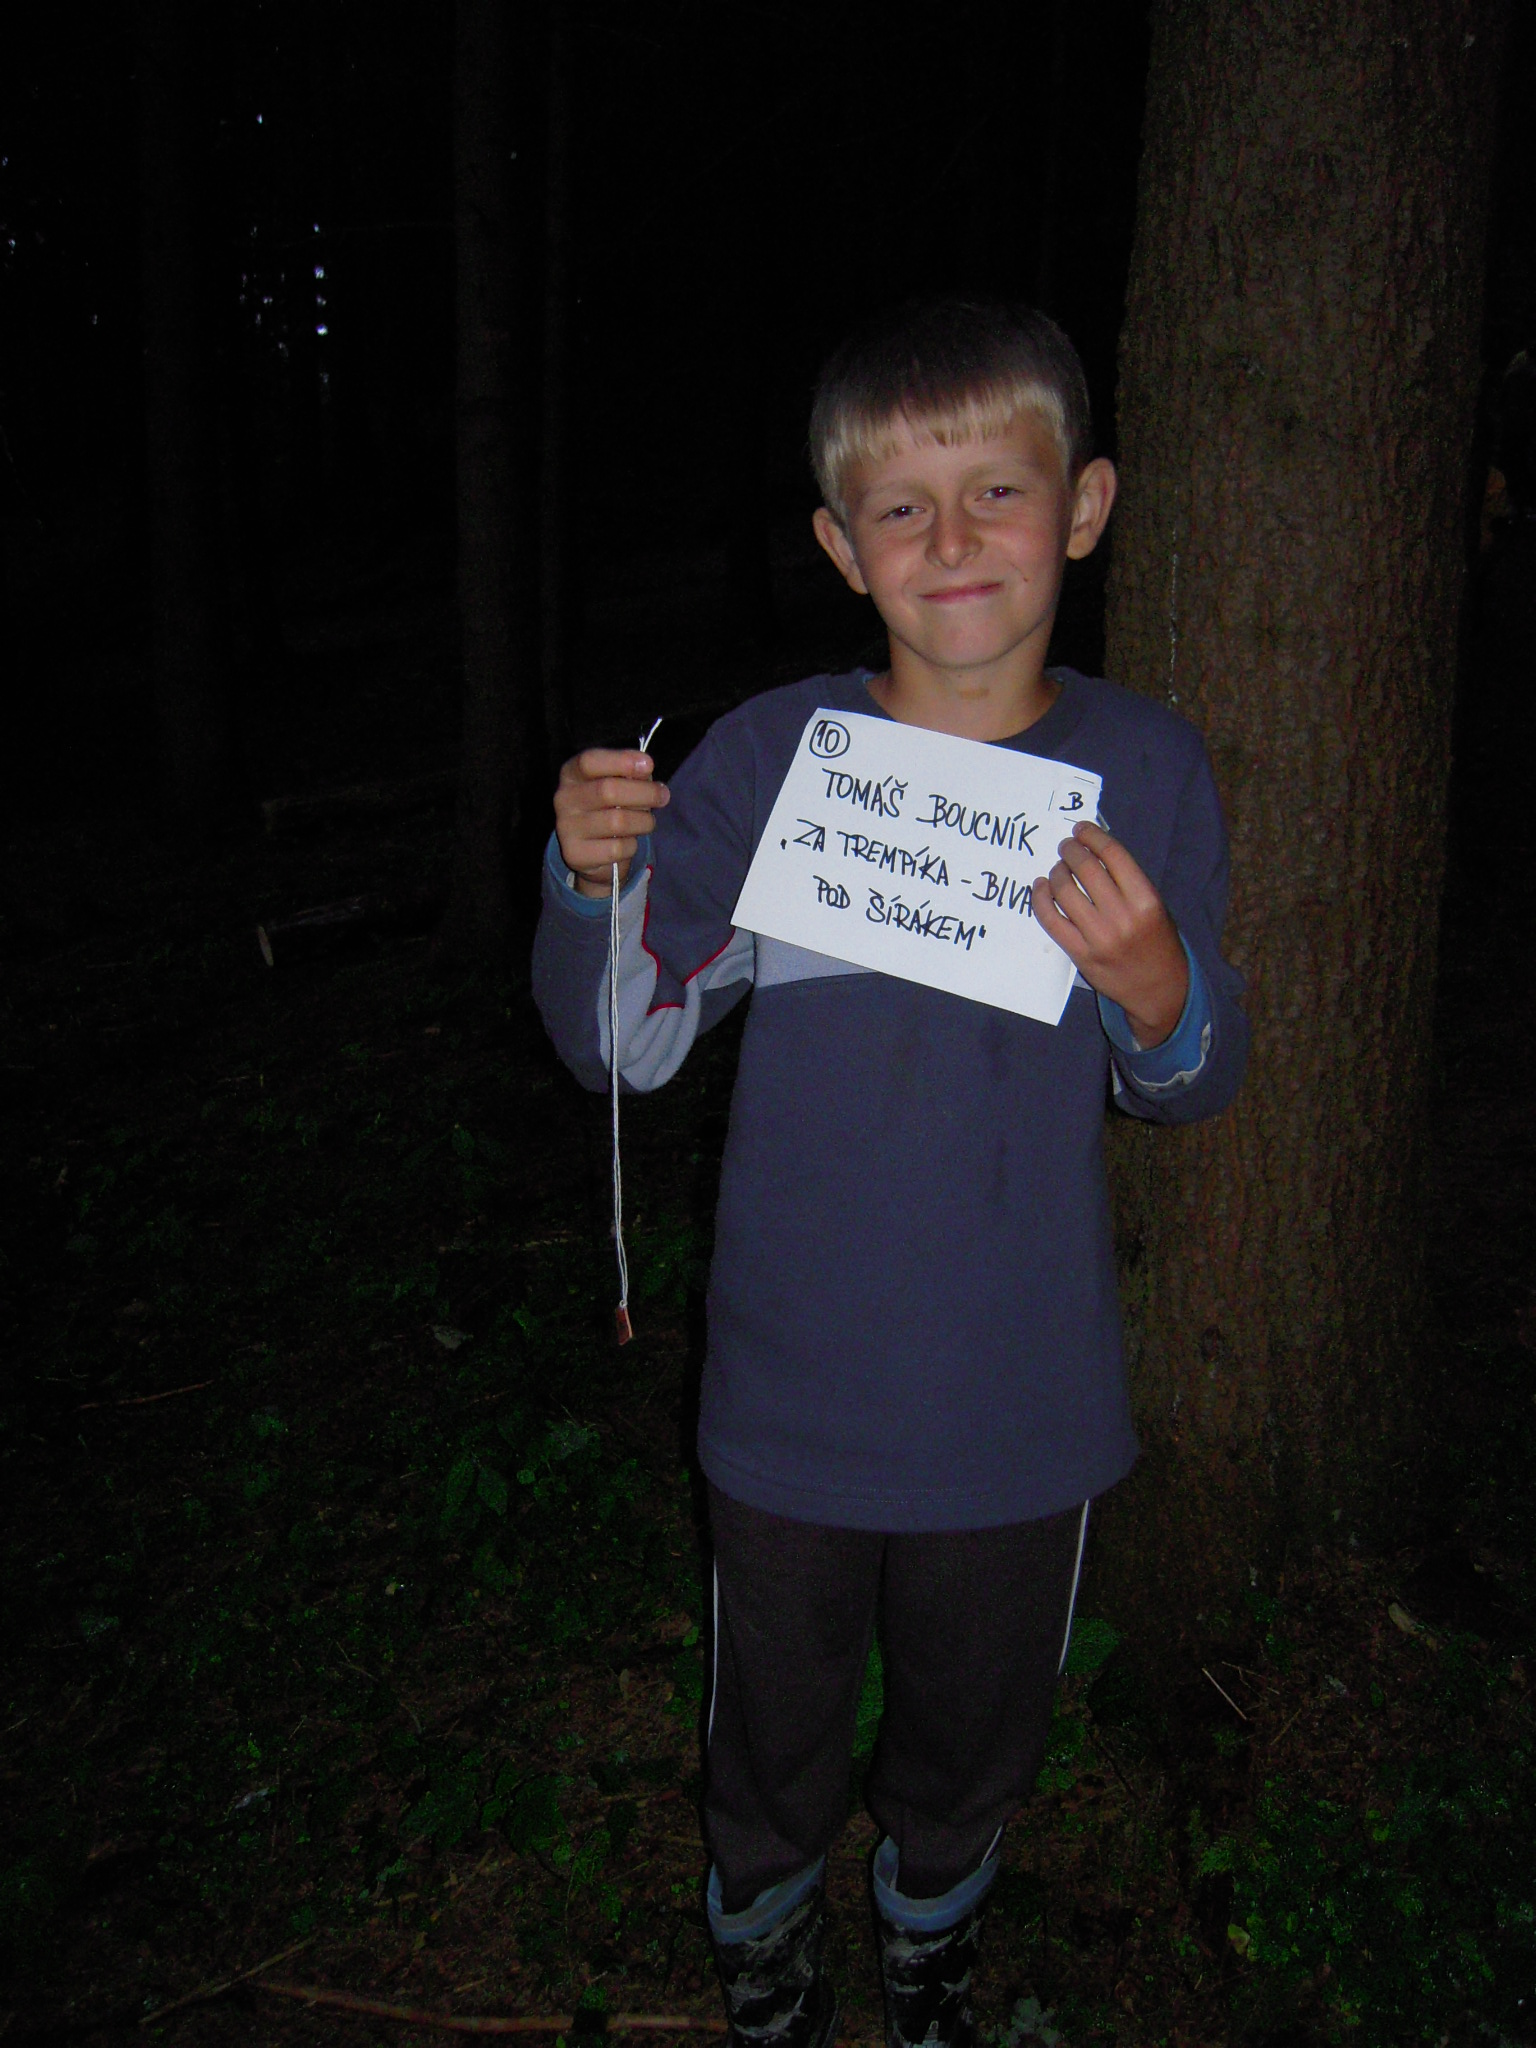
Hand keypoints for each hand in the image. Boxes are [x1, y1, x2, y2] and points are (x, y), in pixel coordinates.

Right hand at [553, 748, 670, 897]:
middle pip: (608, 790)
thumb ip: (630, 774)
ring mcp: (566, 828)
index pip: (589, 761)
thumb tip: (645, 770)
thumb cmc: (611, 808)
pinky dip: (632, 846)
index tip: (648, 765)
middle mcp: (563, 798)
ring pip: (617, 822)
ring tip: (647, 822)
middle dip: (644, 792)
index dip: (621, 761)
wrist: (595, 852)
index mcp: (571, 774)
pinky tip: (629, 842)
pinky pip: (616, 849)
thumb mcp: (619, 784)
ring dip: (643, 821)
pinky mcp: (575, 854)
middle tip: (663, 796)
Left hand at [1032, 821, 1187, 1046]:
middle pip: (1086, 869)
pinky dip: (1041, 899)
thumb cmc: (1157, 942)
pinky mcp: (1080, 954)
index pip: (1113, 855)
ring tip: (1058, 869)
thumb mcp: (1155, 907)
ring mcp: (1098, 938)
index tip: (1081, 829)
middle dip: (1071, 851)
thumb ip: (1128, 881)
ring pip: (1065, 891)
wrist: (1159, 990)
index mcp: (1146, 900)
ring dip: (1056, 872)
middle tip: (1066, 847)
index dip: (1093, 836)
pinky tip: (1041, 887)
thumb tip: (1095, 848)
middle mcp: (1122, 917)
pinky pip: (1051, 920)